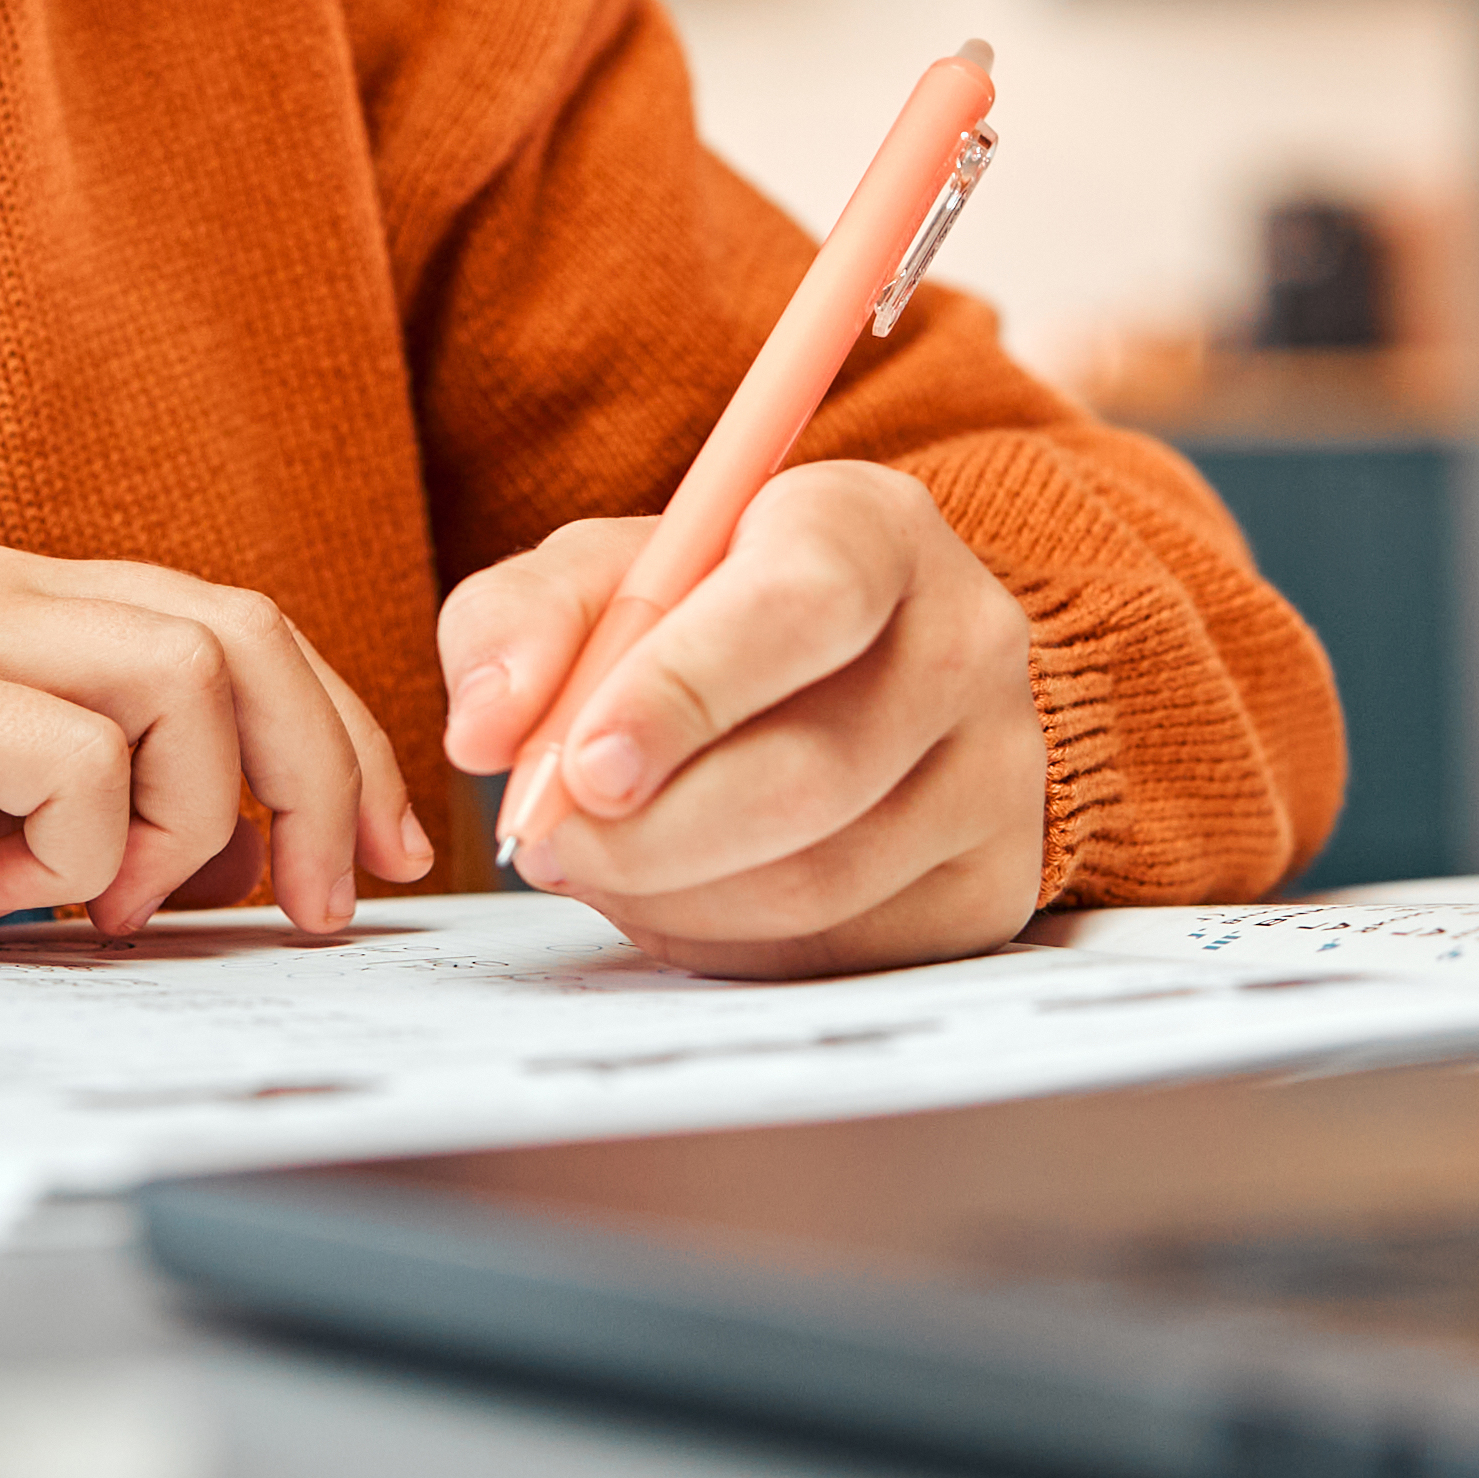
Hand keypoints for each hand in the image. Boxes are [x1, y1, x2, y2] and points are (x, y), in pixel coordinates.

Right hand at [0, 541, 434, 936]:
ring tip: (110, 905)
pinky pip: (81, 757)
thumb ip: (110, 812)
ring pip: (191, 670)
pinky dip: (83, 850)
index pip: (240, 630)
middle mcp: (11, 591)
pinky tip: (1, 892)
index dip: (334, 738)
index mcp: (32, 604)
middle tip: (320, 902)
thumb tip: (246, 860)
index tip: (379, 850)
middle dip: (322, 774)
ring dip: (192, 815)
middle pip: (246, 632)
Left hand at [437, 462, 1048, 976]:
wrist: (869, 675)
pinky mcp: (993, 885)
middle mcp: (965, 641)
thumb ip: (521, 622)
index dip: (685, 692)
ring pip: (818, 882)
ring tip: (602, 865)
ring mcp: (996, 772)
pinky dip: (727, 941)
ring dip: (673, 897)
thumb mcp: (610, 575)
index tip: (583, 763)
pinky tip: (683, 895)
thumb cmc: (718, 615)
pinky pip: (838, 950)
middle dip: (650, 835)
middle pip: (810, 774)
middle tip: (551, 845)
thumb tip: (482, 730)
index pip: (801, 603)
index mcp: (874, 527)